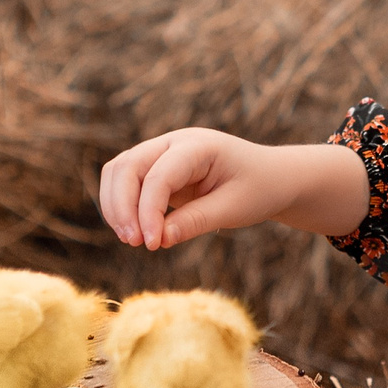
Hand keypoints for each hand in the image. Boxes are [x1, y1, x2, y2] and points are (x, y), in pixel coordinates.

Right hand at [99, 130, 368, 250]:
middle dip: (122, 206)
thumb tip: (159, 239)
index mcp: (199, 145)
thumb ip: (197, 221)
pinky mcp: (156, 168)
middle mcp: (174, 142)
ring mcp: (162, 152)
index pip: (160, 174)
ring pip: (119, 170)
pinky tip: (133, 231)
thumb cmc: (259, 189)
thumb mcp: (234, 209)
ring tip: (131, 240)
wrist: (271, 177)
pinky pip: (125, 181)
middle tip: (134, 243)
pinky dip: (120, 205)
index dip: (149, 210)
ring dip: (116, 205)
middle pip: (127, 166)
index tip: (153, 245)